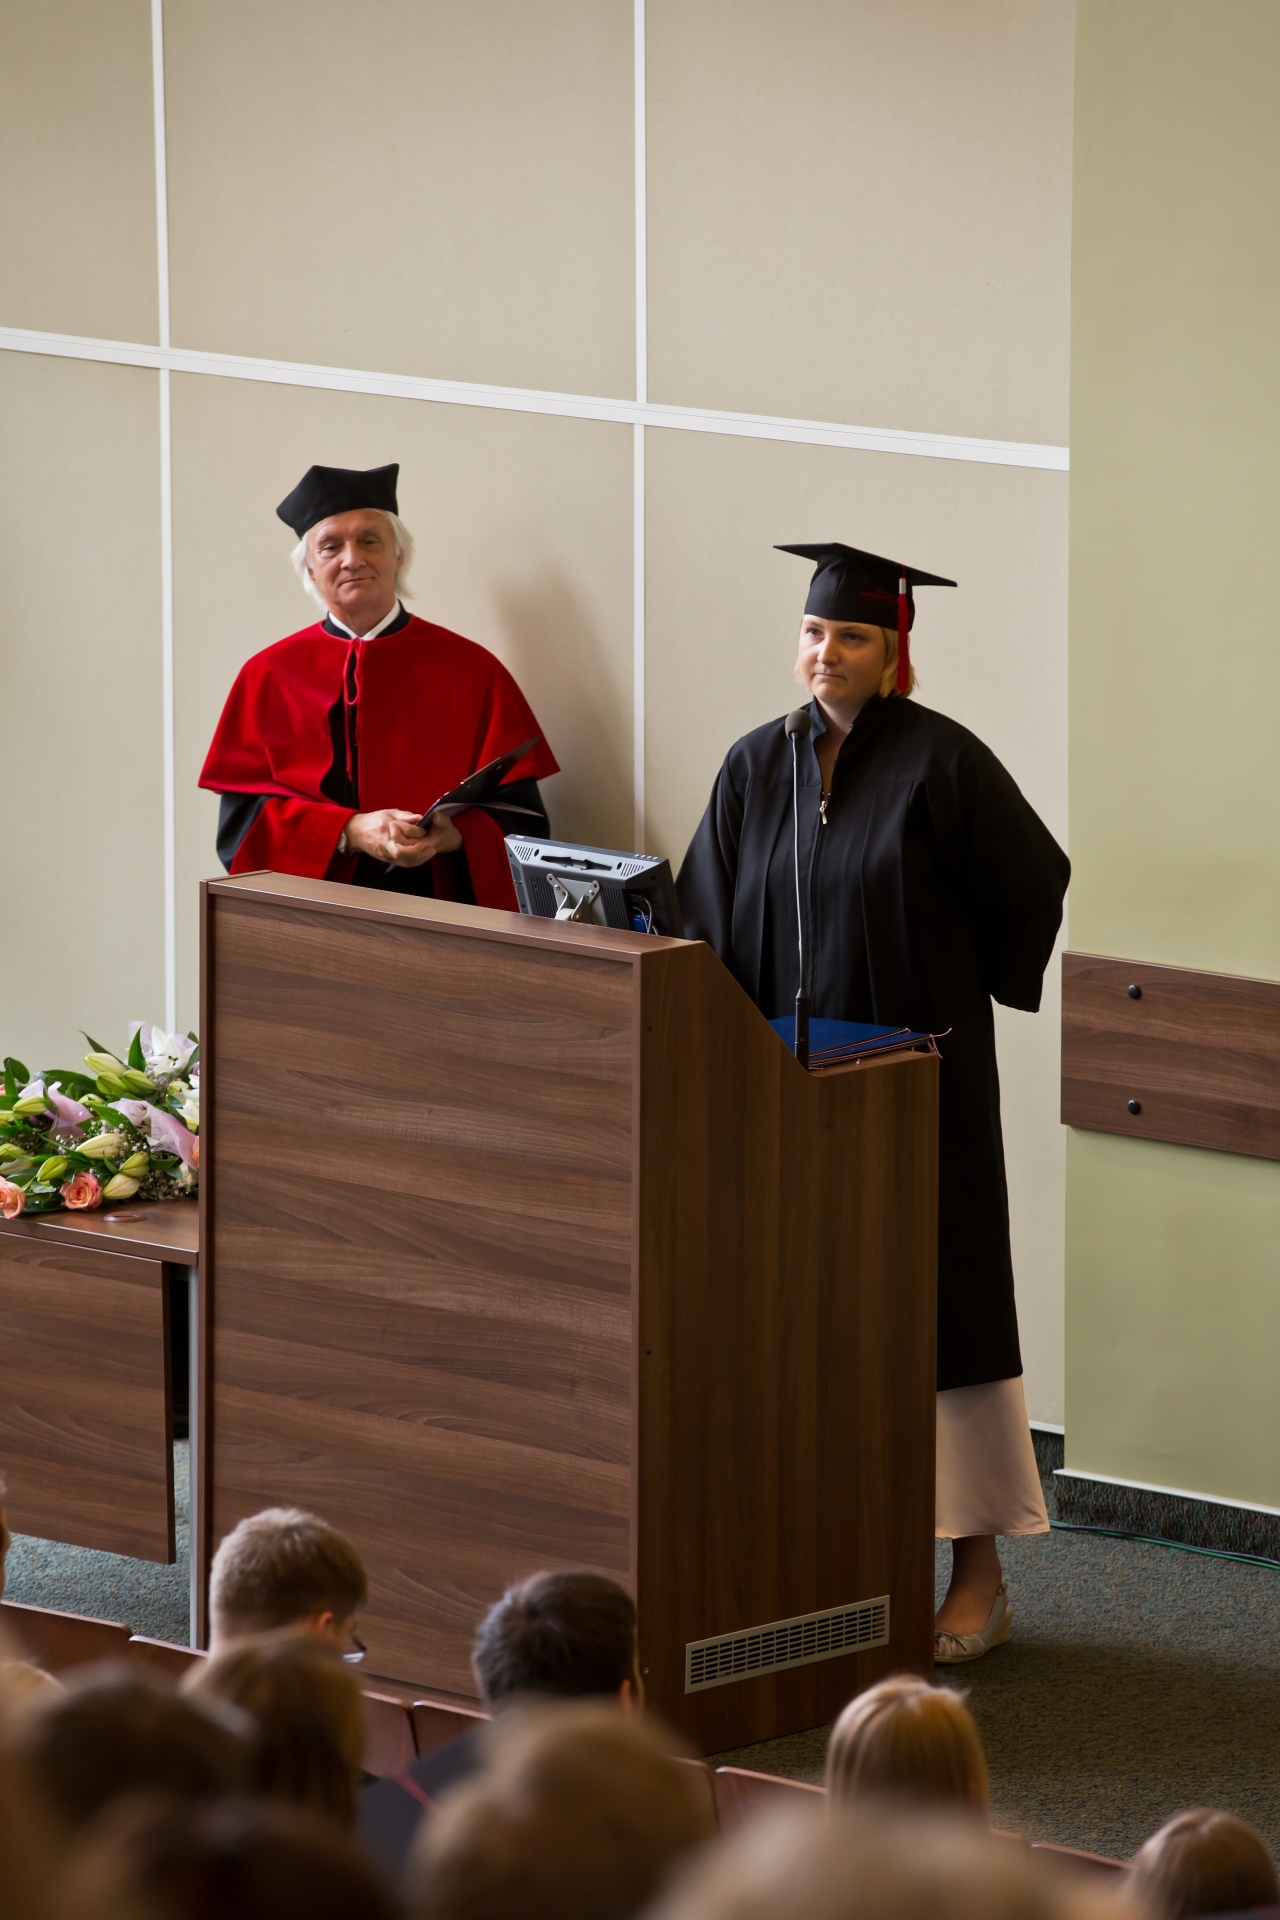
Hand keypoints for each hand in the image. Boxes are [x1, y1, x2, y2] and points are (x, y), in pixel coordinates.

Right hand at [343, 808, 463, 866]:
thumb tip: (420, 817)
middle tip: (431, 845)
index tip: (424, 828)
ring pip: (403, 860)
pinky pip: (403, 863)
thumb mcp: (389, 812)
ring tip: (430, 852)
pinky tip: (423, 856)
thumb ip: (405, 816)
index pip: (404, 831)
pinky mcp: (388, 859)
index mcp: (385, 828)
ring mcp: (386, 853)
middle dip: (418, 849)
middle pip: (402, 850)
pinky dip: (415, 861)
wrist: (357, 833)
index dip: (416, 830)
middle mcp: (385, 842)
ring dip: (419, 858)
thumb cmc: (374, 820)